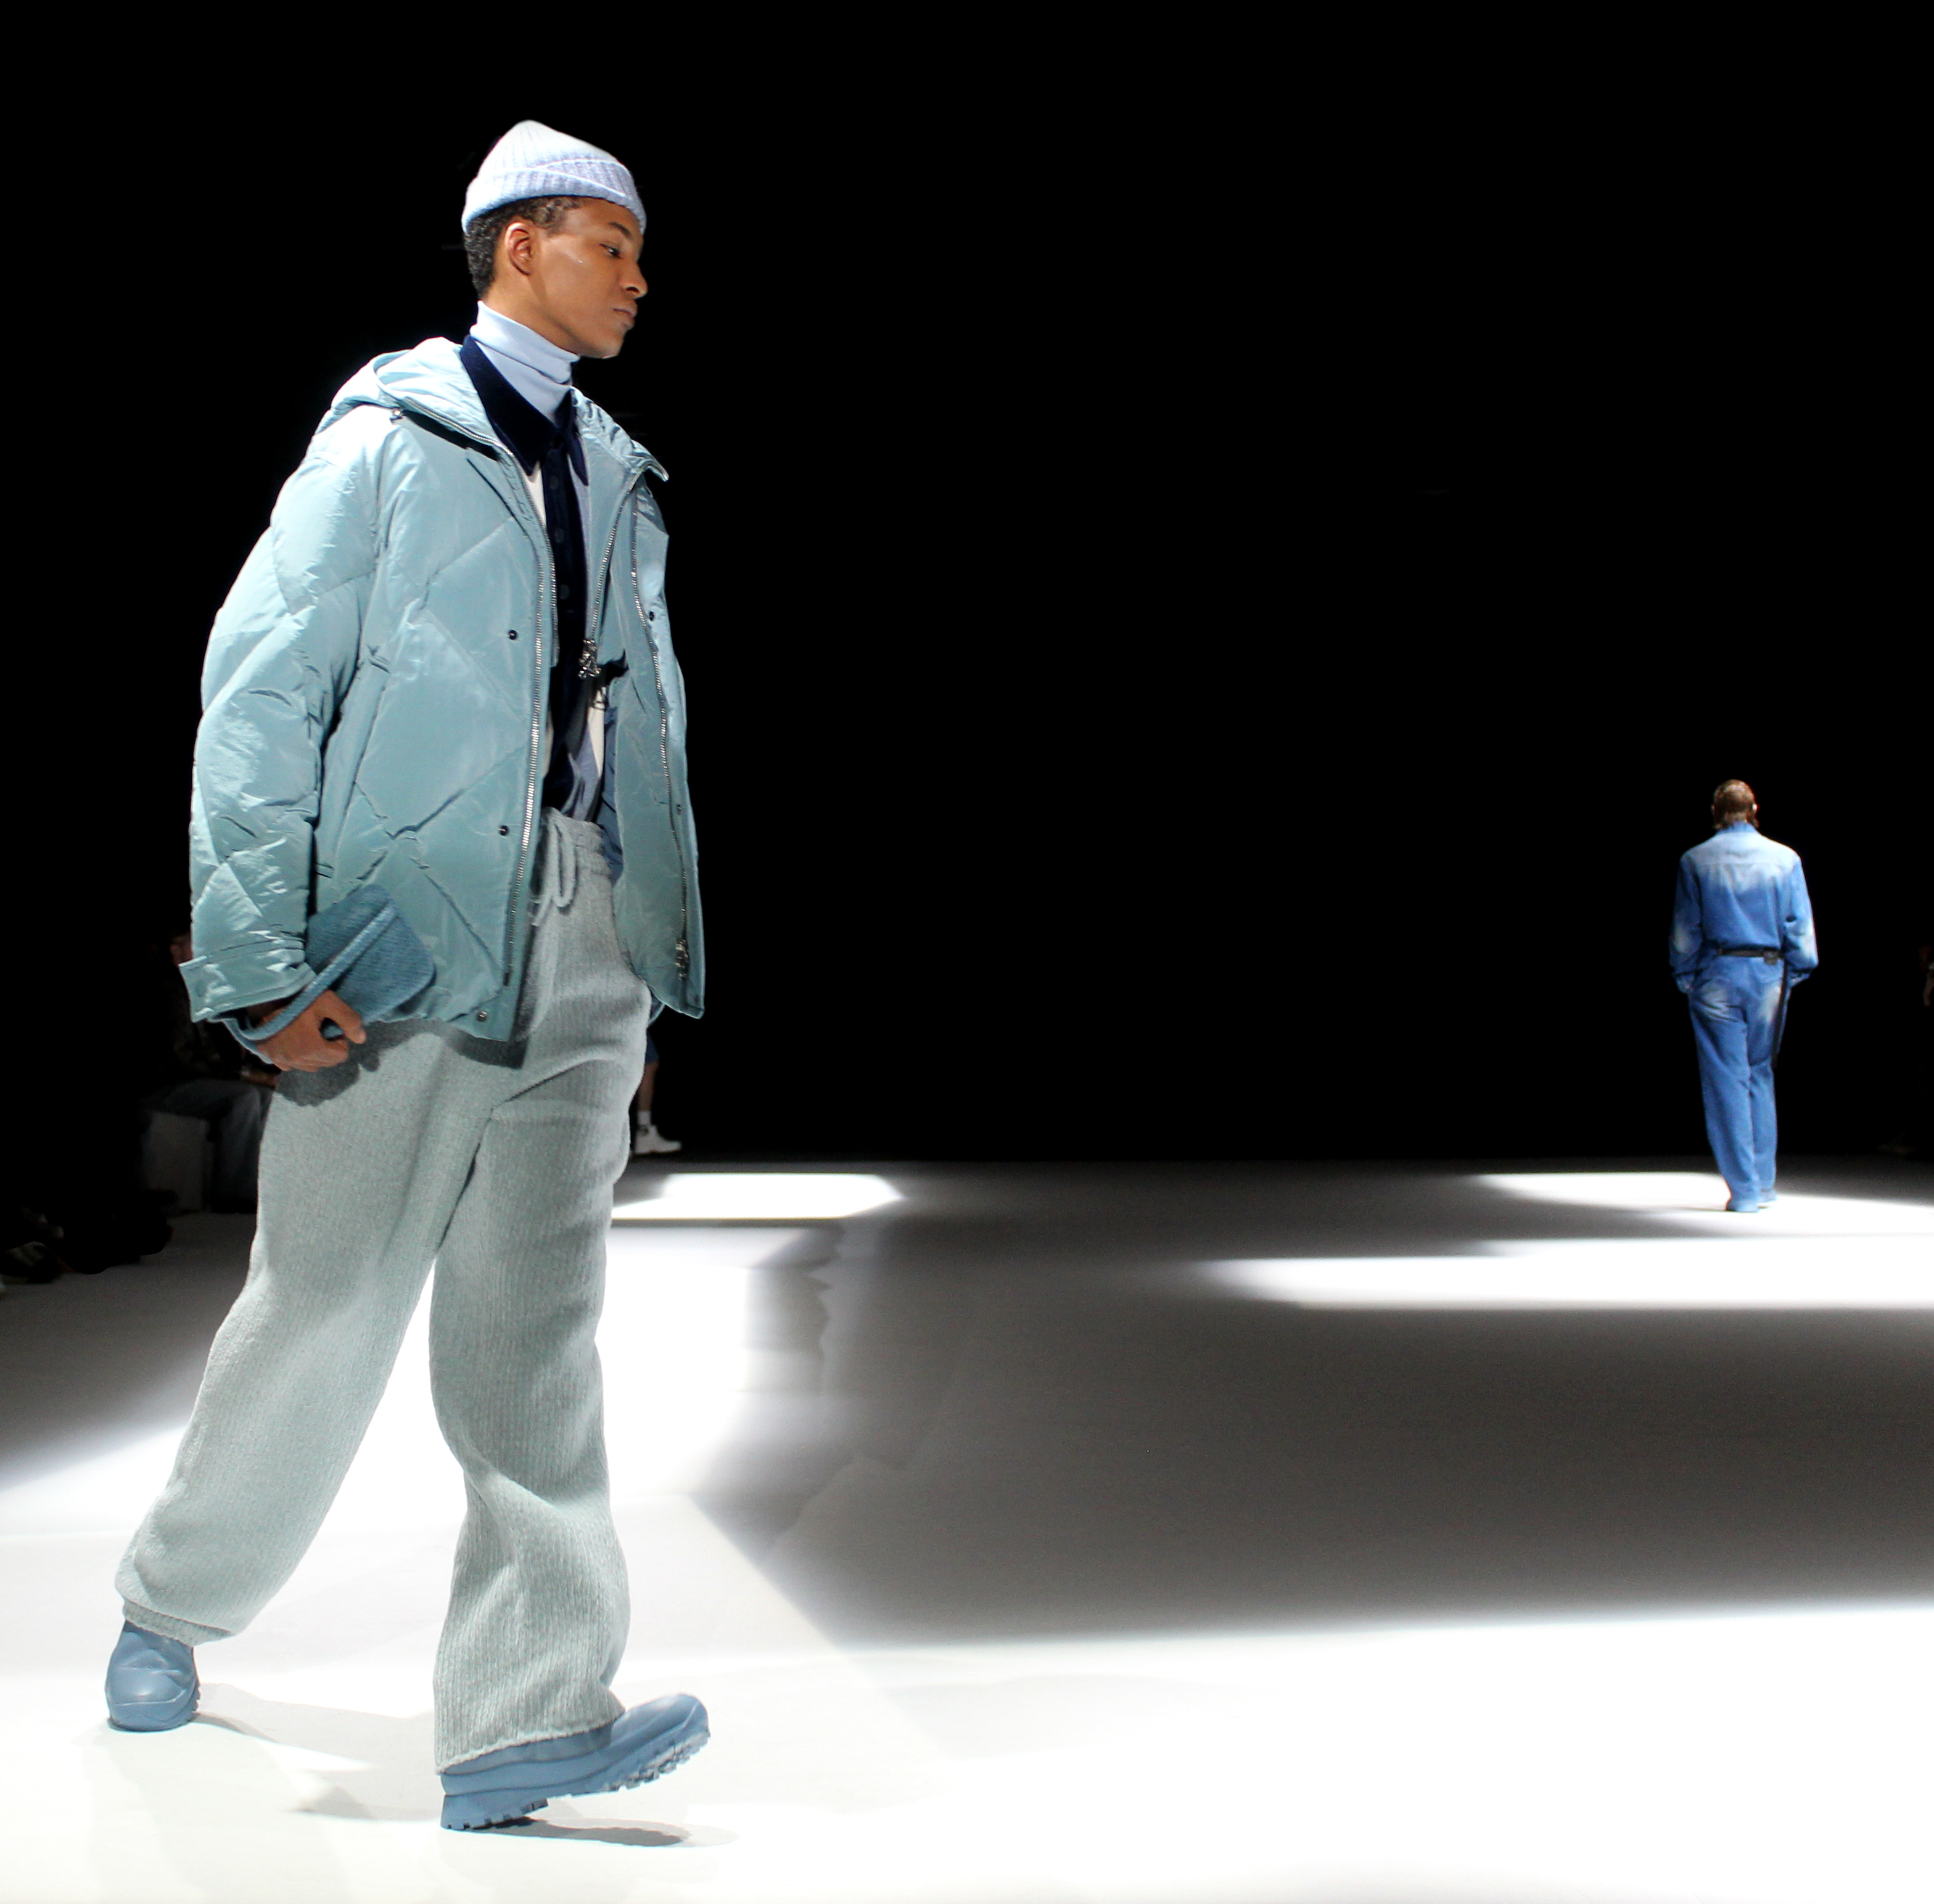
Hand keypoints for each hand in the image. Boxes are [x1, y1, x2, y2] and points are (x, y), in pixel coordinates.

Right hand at [249, 990, 365, 1070]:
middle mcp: (295, 1061)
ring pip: (310, 1066)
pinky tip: (293, 1039)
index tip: (329, 1025)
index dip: (339, 1039)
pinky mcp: (269, 1057)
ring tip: (307, 1032)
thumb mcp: (328, 1001)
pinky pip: (291, 1065)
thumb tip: (361, 1039)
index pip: (341, 1056)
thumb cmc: (298, 997)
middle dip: (328, 1048)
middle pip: (326, 1063)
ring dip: (314, 1054)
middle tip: (319, 1027)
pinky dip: (296, 1056)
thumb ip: (349, 1020)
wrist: (264, 995)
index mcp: (312, 1049)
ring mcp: (280, 1060)